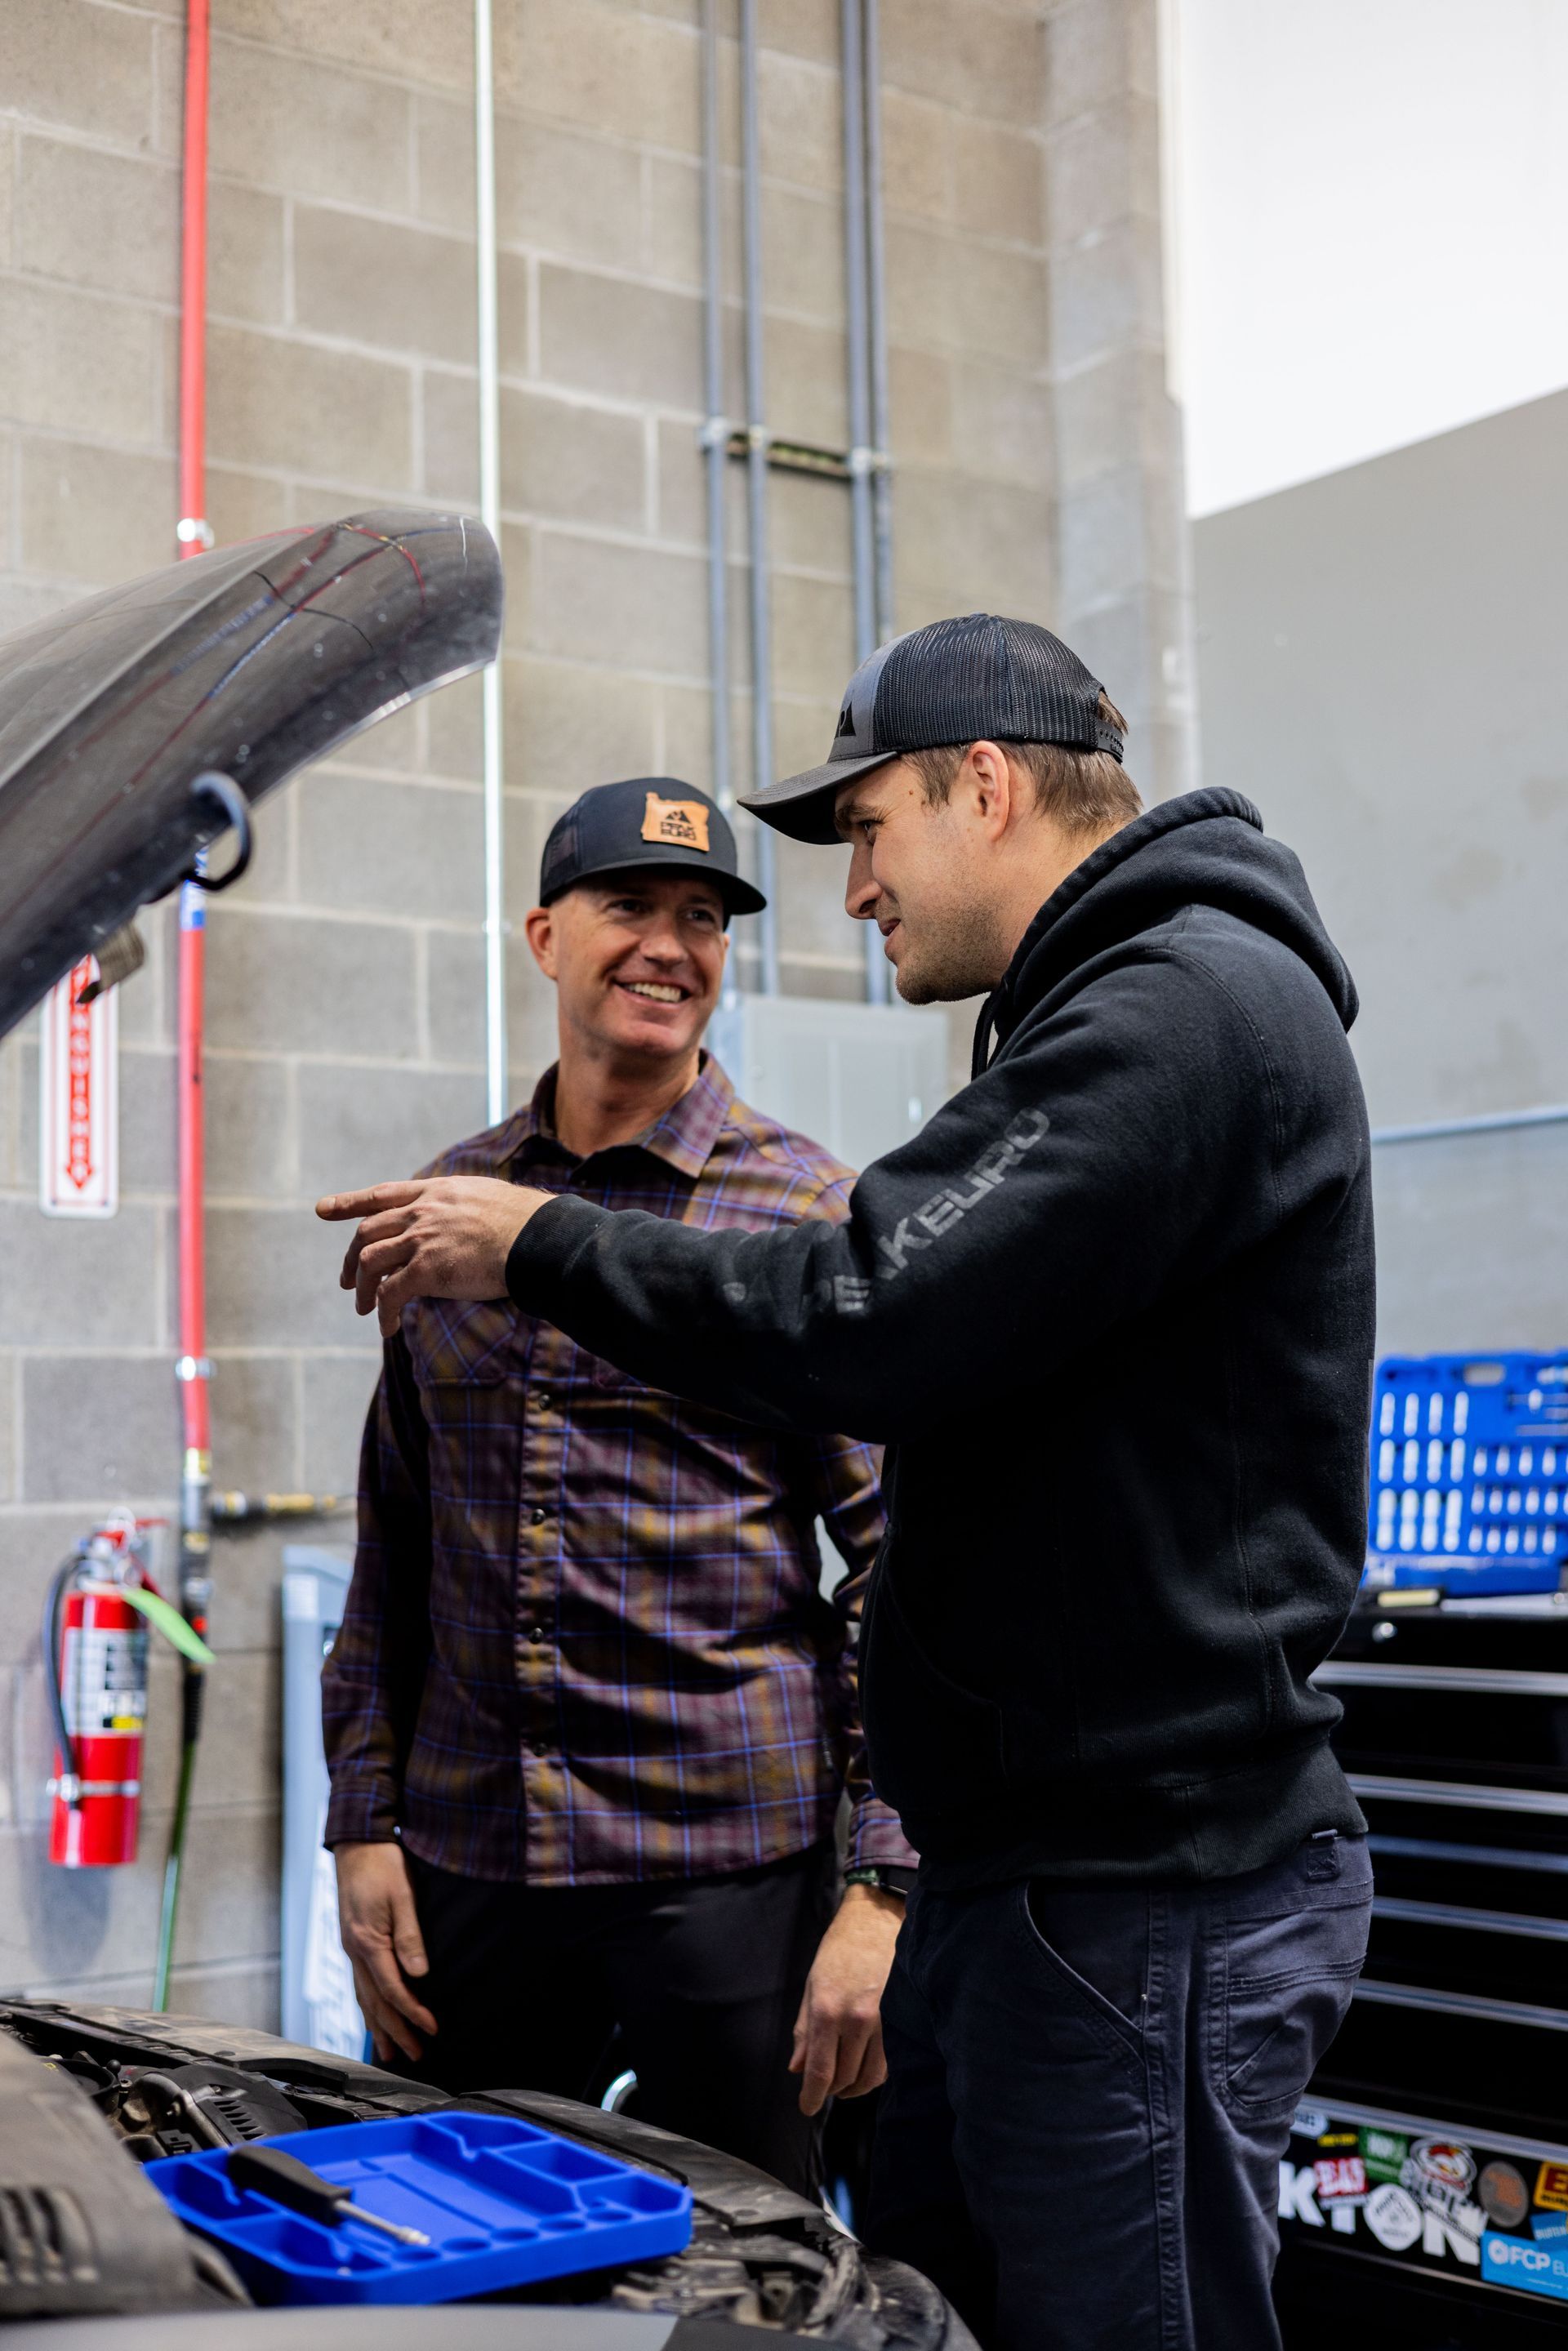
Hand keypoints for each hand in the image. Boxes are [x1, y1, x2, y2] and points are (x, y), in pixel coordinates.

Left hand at [316, 1176, 553, 1335]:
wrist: (536, 1238)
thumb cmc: (524, 1223)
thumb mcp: (484, 1199)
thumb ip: (459, 1208)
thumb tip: (459, 1225)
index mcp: (434, 1192)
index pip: (381, 1194)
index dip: (349, 1203)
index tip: (322, 1209)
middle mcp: (421, 1211)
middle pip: (367, 1232)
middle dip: (349, 1259)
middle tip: (345, 1281)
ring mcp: (421, 1239)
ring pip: (368, 1262)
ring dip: (361, 1289)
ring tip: (364, 1310)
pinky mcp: (426, 1270)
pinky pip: (389, 1294)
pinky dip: (383, 1314)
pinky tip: (387, 1329)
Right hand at [334, 1841, 436, 2063]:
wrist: (357, 1843)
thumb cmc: (382, 1865)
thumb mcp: (402, 1895)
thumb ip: (410, 1936)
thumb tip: (419, 1974)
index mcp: (367, 1943)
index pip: (392, 1990)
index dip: (412, 2013)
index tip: (432, 2030)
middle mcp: (355, 1951)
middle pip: (375, 2003)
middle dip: (395, 2032)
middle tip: (415, 2056)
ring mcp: (351, 1948)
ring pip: (364, 1997)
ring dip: (379, 2026)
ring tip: (391, 2052)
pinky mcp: (354, 1942)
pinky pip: (360, 1984)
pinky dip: (369, 2006)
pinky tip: (375, 2016)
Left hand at [790, 1882, 902, 2115]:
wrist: (876, 1921)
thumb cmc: (839, 1951)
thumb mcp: (812, 1987)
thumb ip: (804, 2032)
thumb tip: (797, 2069)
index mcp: (828, 2010)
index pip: (820, 2072)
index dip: (812, 2097)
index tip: (807, 2108)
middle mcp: (857, 2020)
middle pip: (845, 2080)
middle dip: (831, 2090)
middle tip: (823, 2086)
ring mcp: (884, 2021)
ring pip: (870, 2078)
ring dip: (853, 2087)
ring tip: (843, 2080)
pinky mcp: (901, 2020)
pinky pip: (888, 2063)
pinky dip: (873, 2072)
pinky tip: (864, 2064)